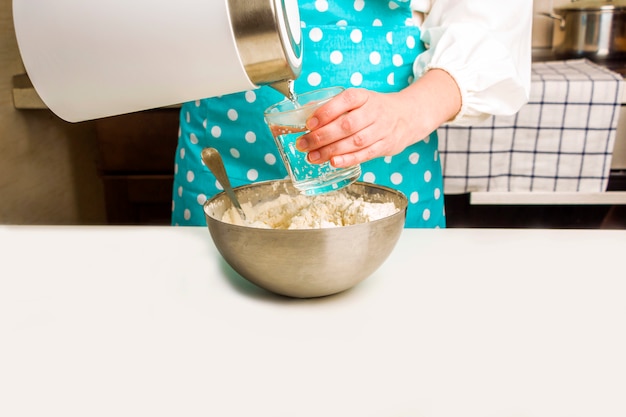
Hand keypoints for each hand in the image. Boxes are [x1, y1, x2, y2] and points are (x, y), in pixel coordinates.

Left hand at [296, 68, 461, 167]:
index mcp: (364, 96)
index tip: (309, 123)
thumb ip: (336, 108)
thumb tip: (308, 118)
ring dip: (331, 151)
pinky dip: (348, 159)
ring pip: (355, 142)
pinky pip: (365, 154)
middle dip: (322, 136)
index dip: (326, 112)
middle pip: (347, 125)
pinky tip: (333, 162)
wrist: (409, 115)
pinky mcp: (385, 146)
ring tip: (312, 157)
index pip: (346, 100)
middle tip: (303, 144)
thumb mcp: (359, 100)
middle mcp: (374, 112)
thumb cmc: (375, 108)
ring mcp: (382, 130)